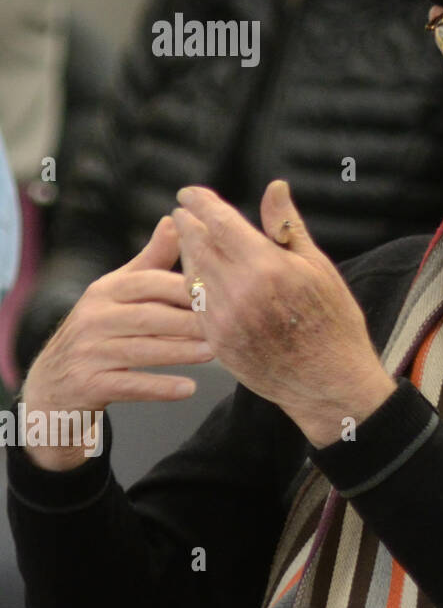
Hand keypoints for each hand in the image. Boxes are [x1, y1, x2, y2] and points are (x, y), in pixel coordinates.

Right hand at [21, 216, 212, 470]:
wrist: (52, 381)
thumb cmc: (100, 328)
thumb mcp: (119, 291)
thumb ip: (150, 260)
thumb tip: (175, 219)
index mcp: (105, 290)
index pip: (147, 283)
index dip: (182, 287)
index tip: (218, 291)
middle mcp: (93, 318)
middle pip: (148, 317)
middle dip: (188, 321)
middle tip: (226, 325)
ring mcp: (88, 352)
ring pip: (142, 351)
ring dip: (181, 352)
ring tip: (214, 352)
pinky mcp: (88, 384)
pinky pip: (129, 386)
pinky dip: (160, 388)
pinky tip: (189, 388)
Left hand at [171, 180, 395, 445]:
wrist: (330, 380)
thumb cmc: (333, 321)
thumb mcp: (318, 266)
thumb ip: (288, 227)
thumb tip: (274, 188)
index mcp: (266, 267)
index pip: (220, 223)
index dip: (201, 204)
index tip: (189, 193)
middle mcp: (238, 291)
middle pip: (198, 246)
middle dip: (187, 225)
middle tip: (181, 212)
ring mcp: (224, 319)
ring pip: (191, 275)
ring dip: (186, 253)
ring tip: (187, 239)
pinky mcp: (217, 342)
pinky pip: (195, 305)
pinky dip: (192, 285)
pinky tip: (196, 276)